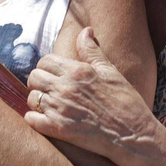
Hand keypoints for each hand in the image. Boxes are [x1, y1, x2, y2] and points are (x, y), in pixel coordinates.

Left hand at [25, 28, 153, 165]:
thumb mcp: (110, 71)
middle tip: (50, 88)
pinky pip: (31, 120)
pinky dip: (34, 119)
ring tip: (49, 104)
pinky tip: (45, 119)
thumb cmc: (125, 101)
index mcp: (77, 71)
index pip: (45, 61)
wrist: (133, 135)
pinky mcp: (59, 130)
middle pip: (34, 77)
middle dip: (39, 81)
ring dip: (37, 100)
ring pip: (31, 98)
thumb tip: (85, 31)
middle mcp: (65, 88)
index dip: (48, 66)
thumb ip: (92, 51)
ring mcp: (60, 109)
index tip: (54, 74)